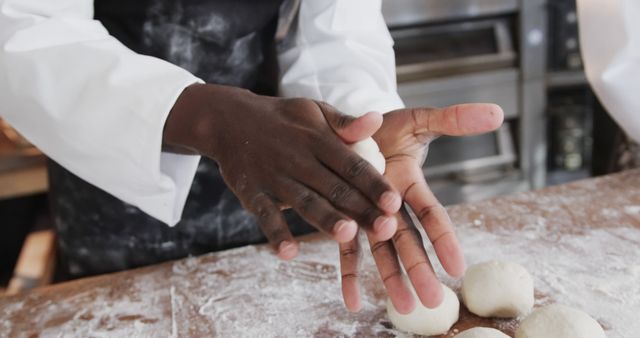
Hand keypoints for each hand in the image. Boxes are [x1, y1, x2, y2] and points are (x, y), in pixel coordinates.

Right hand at [163, 84, 402, 258]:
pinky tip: (289, 252)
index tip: (395, 203)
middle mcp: (297, 159)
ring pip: (304, 202)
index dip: (374, 184)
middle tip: (386, 229)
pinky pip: (265, 215)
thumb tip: (376, 121)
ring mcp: (274, 177)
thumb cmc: (282, 118)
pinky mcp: (251, 192)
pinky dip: (276, 234)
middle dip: (361, 209)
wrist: (228, 120)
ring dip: (325, 219)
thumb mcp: (314, 109)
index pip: (351, 164)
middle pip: (334, 188)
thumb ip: (344, 122)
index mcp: (317, 138)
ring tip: (347, 235)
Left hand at [338, 103, 503, 312]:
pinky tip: (351, 302)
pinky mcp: (343, 218)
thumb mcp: (421, 119)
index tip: (457, 267)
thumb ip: (454, 119)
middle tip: (433, 301)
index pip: (431, 214)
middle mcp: (391, 205)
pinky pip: (346, 248)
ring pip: (381, 250)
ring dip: (392, 279)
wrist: (354, 131)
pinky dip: (349, 274)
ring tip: (403, 309)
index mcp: (409, 184)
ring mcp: (367, 215)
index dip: (444, 238)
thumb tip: (498, 113)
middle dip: (420, 269)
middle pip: (408, 240)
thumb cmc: (389, 127)